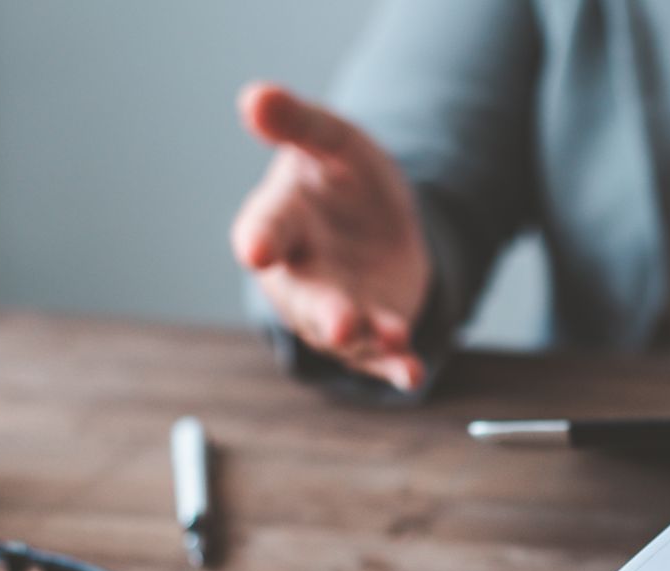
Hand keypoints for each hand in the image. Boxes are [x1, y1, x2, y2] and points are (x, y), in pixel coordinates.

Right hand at [232, 81, 432, 390]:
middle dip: (324, 313)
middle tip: (341, 323)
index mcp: (280, 222)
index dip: (260, 238)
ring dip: (367, 340)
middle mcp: (300, 275)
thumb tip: (256, 96)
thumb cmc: (342, 178)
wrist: (378, 220)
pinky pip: (380, 358)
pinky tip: (414, 375)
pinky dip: (396, 369)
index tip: (255, 248)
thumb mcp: (331, 141)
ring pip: (345, 334)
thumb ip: (298, 123)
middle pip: (305, 299)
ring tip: (392, 337)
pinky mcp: (371, 335)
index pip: (265, 229)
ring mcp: (335, 310)